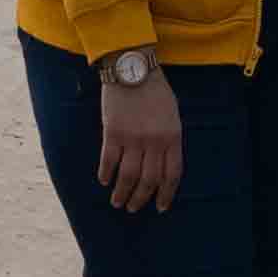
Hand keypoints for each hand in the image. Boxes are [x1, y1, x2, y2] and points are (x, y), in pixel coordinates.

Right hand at [97, 68, 183, 211]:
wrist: (132, 69)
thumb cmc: (155, 91)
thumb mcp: (172, 114)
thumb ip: (169, 140)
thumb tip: (163, 167)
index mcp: (173, 136)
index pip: (172, 174)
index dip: (166, 194)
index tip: (160, 207)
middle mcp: (154, 141)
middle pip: (149, 180)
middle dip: (141, 199)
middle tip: (133, 208)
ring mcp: (133, 138)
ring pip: (128, 176)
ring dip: (122, 193)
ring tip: (117, 202)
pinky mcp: (113, 133)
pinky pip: (109, 161)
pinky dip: (106, 174)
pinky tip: (104, 181)